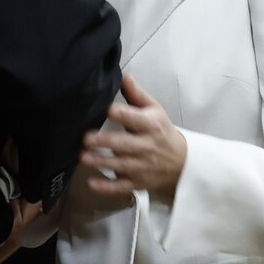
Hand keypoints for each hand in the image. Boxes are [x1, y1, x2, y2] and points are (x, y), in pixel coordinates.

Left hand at [80, 73, 186, 201]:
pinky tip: (90, 183)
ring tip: (82, 157)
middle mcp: (146, 147)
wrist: (181, 162)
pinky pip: (121, 187)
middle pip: (124, 145)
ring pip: (120, 166)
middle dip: (105, 142)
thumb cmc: (161, 131)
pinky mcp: (137, 183)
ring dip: (100, 162)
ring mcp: (142, 167)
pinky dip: (106, 187)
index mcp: (150, 126)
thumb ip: (137, 94)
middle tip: (85, 138)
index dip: (120, 114)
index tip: (106, 109)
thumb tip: (124, 76)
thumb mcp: (155, 110)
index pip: (134, 119)